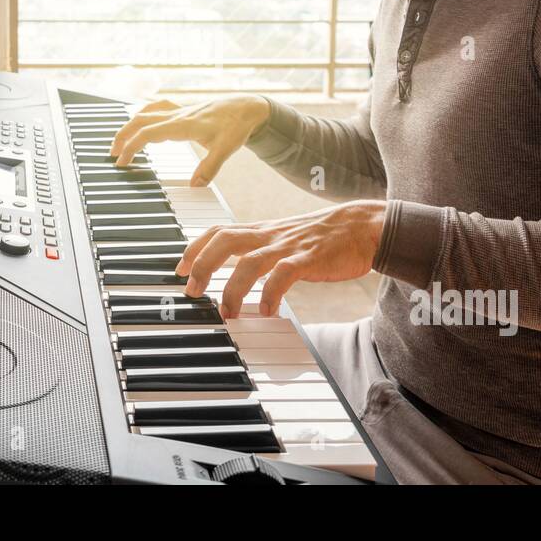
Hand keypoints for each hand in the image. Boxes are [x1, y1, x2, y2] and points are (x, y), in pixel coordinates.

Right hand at [110, 96, 271, 186]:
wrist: (247, 107)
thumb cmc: (237, 125)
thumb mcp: (226, 149)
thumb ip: (209, 168)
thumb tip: (194, 186)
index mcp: (182, 124)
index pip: (147, 134)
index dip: (131, 147)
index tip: (121, 161)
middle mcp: (176, 114)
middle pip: (140, 120)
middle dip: (122, 136)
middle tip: (112, 154)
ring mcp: (179, 110)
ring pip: (146, 112)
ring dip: (130, 124)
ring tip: (121, 140)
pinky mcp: (183, 109)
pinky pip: (156, 107)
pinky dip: (144, 114)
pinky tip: (141, 120)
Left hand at [175, 201, 385, 317]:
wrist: (362, 226)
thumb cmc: (322, 238)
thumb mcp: (284, 240)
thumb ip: (261, 252)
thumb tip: (238, 274)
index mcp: (262, 231)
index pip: (219, 231)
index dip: (195, 248)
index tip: (179, 269)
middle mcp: (269, 235)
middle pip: (224, 241)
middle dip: (202, 265)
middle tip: (191, 290)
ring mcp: (289, 246)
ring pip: (250, 261)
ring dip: (232, 289)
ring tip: (226, 313)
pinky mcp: (310, 258)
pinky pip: (284, 274)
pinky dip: (270, 294)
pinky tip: (266, 312)